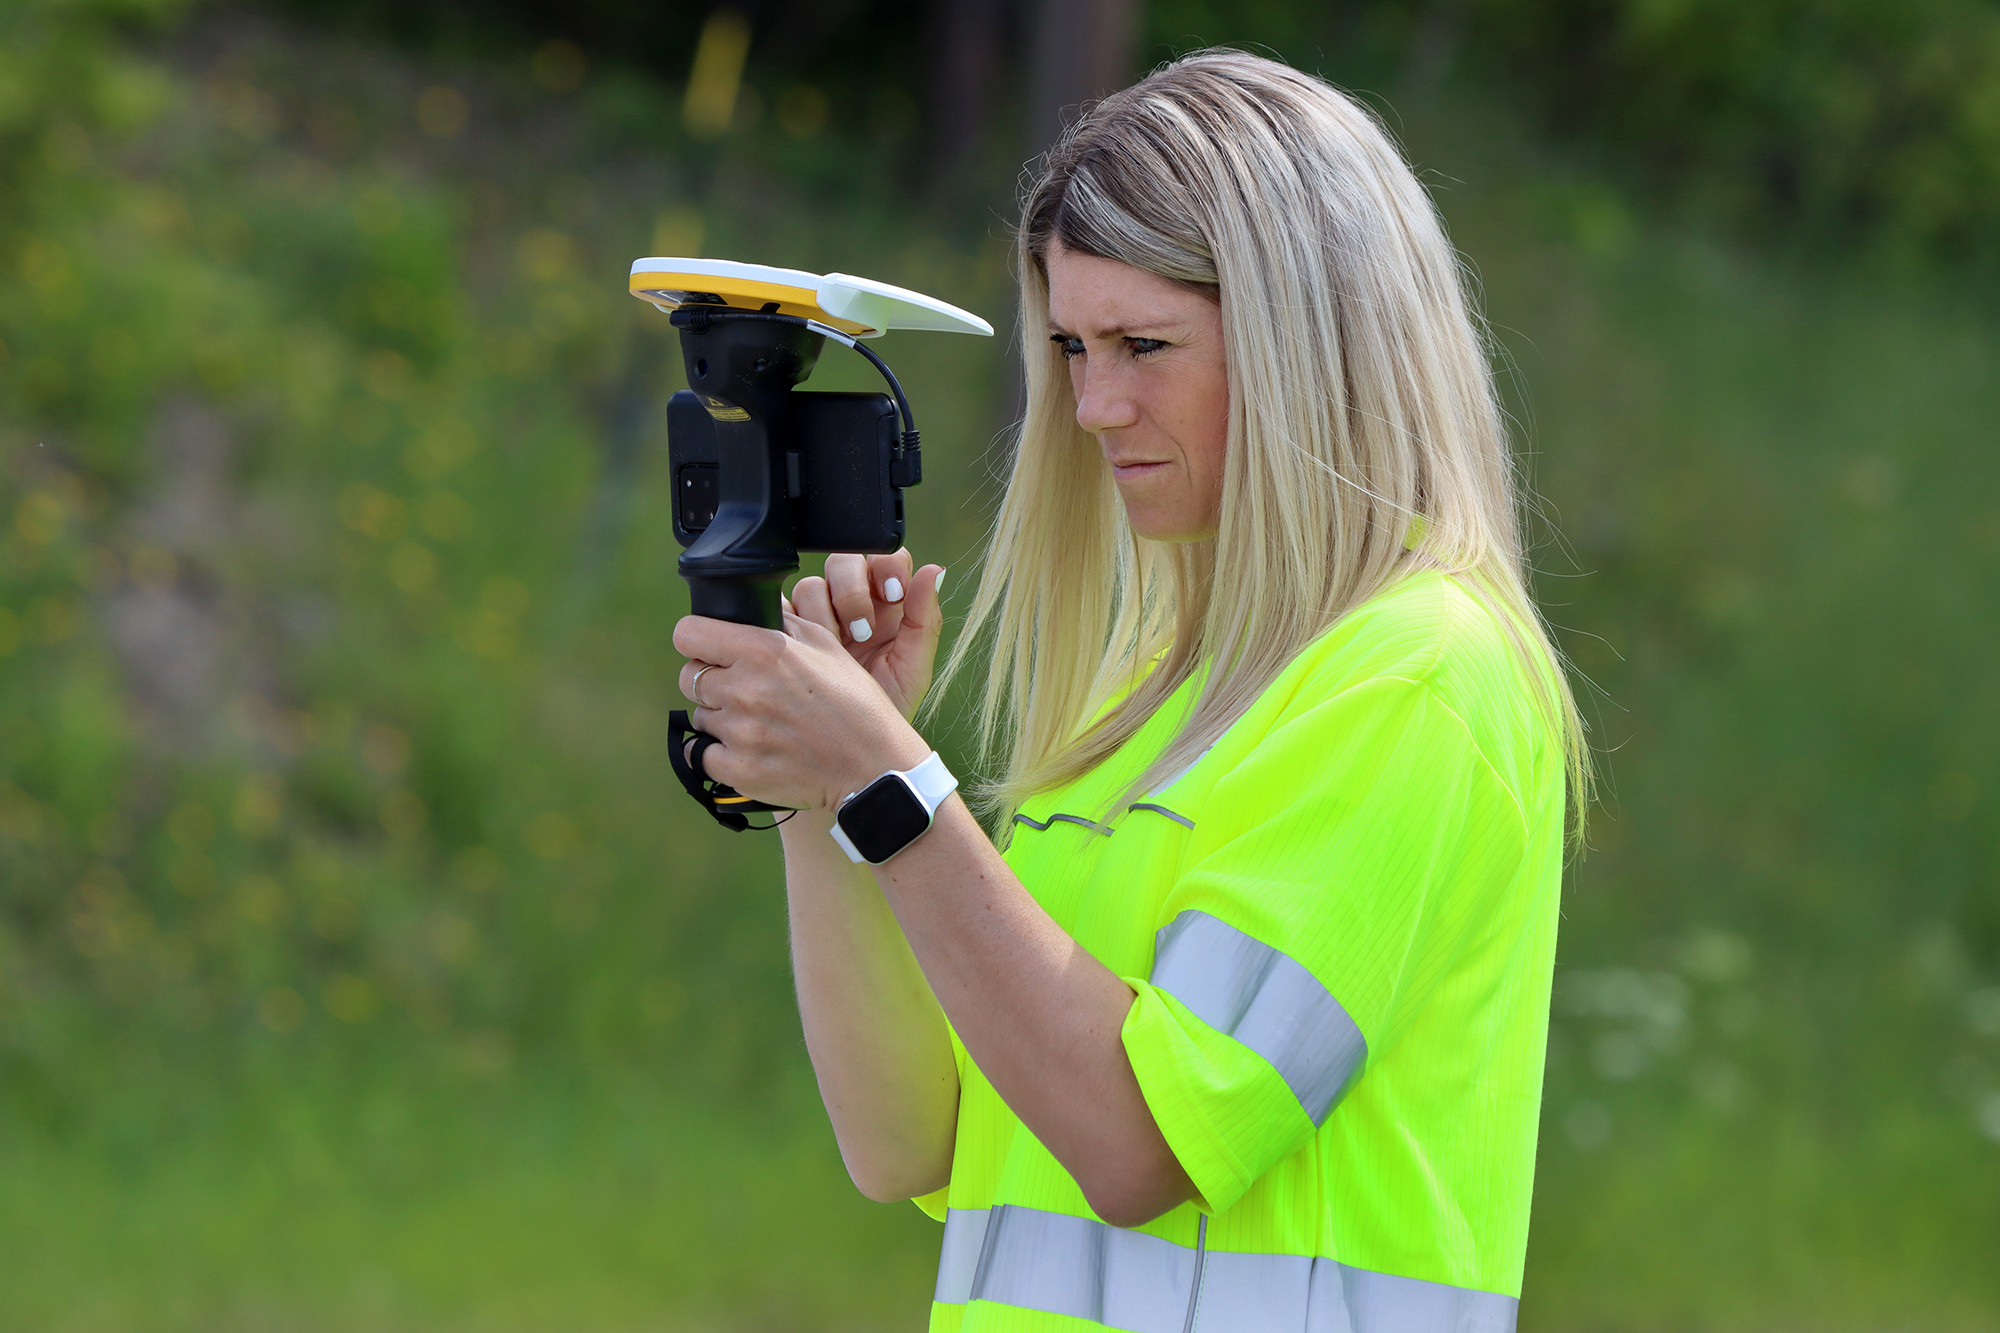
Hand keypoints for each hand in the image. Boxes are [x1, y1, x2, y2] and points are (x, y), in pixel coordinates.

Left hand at [674, 606, 931, 813]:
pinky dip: (722, 755)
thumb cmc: (855, 704)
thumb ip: (780, 625)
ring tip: (763, 726)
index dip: (697, 641)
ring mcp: (740, 732)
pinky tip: (755, 751)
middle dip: (712, 682)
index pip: (688, 633)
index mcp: (764, 650)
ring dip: (722, 720)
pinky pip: (703, 756)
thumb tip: (746, 611)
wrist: (874, 767)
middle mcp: (746, 688)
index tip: (708, 650)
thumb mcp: (826, 646)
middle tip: (746, 693)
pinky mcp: (738, 769)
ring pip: (701, 717)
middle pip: (690, 677)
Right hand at [786, 550, 946, 719]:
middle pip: (842, 563)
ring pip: (811, 585)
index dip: (886, 568)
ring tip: (839, 649)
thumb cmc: (887, 708)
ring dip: (824, 613)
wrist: (850, 747)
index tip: (892, 594)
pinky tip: (809, 649)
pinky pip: (781, 610)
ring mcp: (817, 616)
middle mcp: (851, 603)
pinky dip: (793, 625)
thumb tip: (934, 571)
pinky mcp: (786, 633)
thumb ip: (925, 618)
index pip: (884, 559)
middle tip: (863, 630)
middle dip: (852, 592)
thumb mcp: (913, 668)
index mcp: (886, 603)